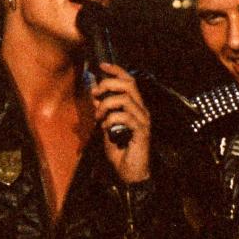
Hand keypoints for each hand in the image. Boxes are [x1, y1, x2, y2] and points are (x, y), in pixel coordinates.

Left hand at [91, 62, 150, 183]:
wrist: (129, 172)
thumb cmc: (120, 151)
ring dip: (106, 106)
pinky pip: (124, 117)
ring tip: (99, 117)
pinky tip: (106, 129)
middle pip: (128, 85)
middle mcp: (142, 110)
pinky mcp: (141, 131)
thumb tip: (95, 94)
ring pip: (124, 99)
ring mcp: (143, 120)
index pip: (129, 81)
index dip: (116, 70)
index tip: (102, 65)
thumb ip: (103, 111)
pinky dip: (111, 120)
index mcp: (135, 107)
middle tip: (96, 94)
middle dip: (108, 84)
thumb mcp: (106, 127)